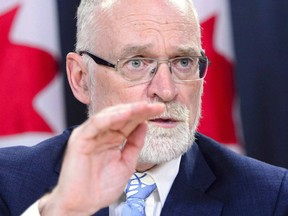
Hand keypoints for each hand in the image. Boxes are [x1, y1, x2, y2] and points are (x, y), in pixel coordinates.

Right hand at [38, 101, 164, 214]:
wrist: (82, 205)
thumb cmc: (101, 187)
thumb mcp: (126, 163)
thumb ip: (134, 144)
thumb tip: (144, 125)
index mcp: (112, 139)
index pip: (129, 122)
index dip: (144, 115)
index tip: (160, 111)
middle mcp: (101, 134)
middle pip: (122, 116)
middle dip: (140, 110)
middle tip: (157, 107)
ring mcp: (90, 135)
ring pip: (110, 116)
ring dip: (128, 110)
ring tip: (145, 107)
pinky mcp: (80, 138)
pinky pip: (96, 124)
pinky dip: (111, 117)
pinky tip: (126, 113)